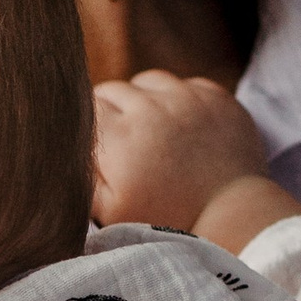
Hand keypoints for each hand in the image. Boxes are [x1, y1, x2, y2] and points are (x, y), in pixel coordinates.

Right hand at [92, 68, 300, 252]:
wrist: (233, 216)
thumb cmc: (167, 219)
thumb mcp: (109, 211)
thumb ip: (81, 175)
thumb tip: (67, 148)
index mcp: (119, 134)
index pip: (85, 106)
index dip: (86, 124)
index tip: (96, 143)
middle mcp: (151, 105)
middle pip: (114, 89)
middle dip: (111, 110)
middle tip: (122, 140)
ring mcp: (187, 97)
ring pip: (149, 81)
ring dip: (144, 98)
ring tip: (151, 127)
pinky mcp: (216, 97)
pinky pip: (186, 83)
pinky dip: (179, 98)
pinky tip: (182, 124)